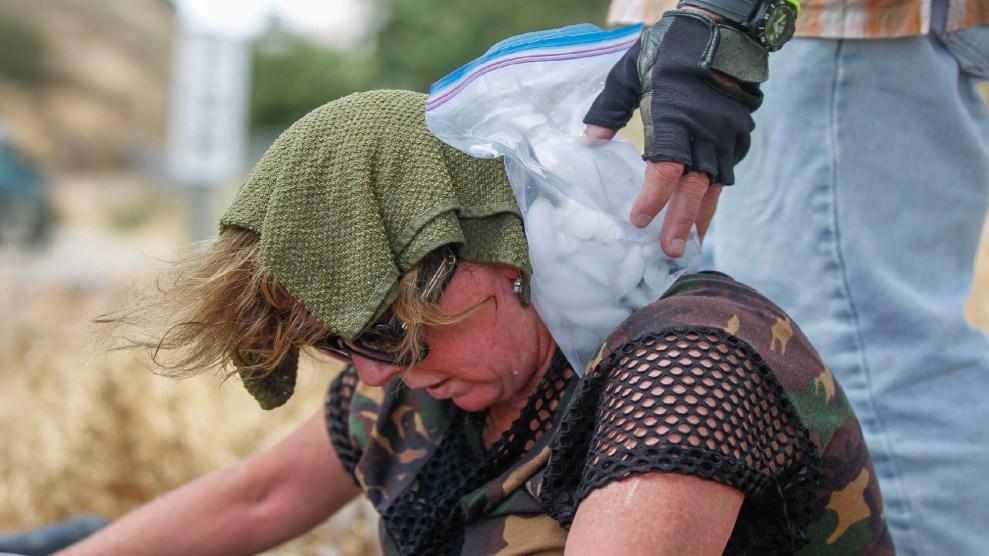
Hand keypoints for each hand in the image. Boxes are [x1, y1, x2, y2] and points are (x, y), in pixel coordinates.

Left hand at [584, 10, 766, 256]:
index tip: (638, 221)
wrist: (723, 29)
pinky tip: (704, 212)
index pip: (665, 170)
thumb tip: (589, 143)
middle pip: (694, 188)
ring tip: (690, 244)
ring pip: (715, 187)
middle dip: (681, 223)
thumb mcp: (629, 74)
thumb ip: (609, 111)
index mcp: (676, 119)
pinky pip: (726, 173)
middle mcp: (705, 133)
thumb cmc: (670, 50)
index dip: (653, 199)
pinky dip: (714, 195)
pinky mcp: (739, 136)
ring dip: (701, 217)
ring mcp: (727, 136)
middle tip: (669, 252)